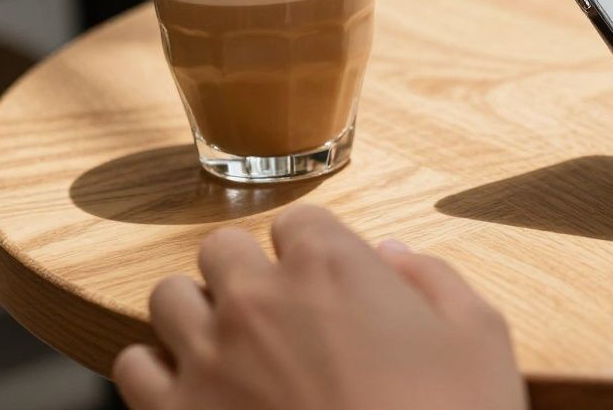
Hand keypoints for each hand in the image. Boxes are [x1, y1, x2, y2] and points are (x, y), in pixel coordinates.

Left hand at [113, 205, 526, 409]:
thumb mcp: (480, 337)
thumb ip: (434, 279)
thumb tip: (393, 257)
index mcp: (333, 266)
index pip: (299, 221)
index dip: (317, 250)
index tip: (330, 280)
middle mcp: (259, 299)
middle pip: (222, 249)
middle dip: (248, 271)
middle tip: (280, 310)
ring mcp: (209, 358)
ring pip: (169, 298)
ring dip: (199, 312)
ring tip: (232, 345)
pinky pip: (132, 366)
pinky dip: (159, 371)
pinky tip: (196, 389)